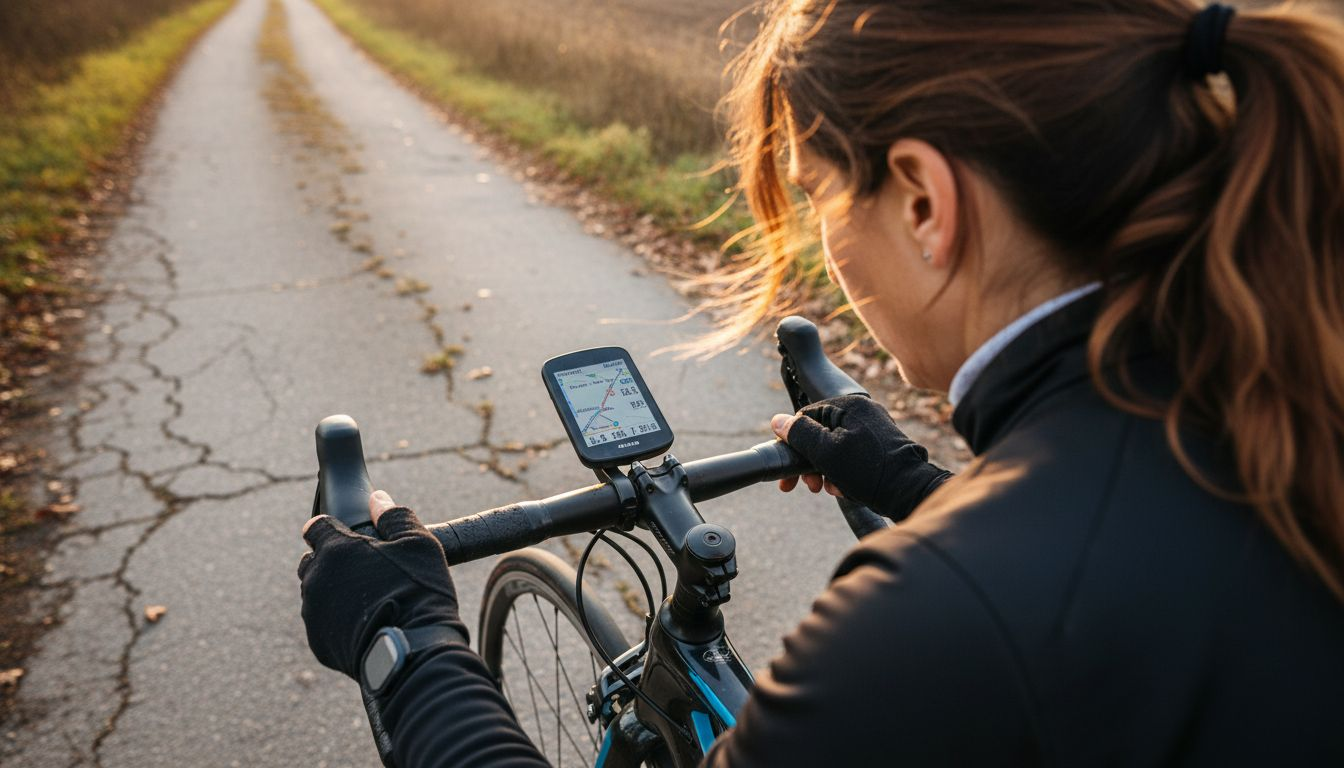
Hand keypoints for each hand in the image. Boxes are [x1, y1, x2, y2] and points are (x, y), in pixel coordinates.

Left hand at [298, 491, 466, 681]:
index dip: (331, 528)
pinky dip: (338, 620)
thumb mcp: (419, 545)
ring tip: (368, 599)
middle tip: (363, 569)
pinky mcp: (318, 642)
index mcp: (337, 549)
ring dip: (334, 591)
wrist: (413, 653)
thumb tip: (378, 499)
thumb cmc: (418, 594)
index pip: (316, 527)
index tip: (346, 534)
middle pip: (312, 561)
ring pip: (315, 593)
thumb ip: (395, 516)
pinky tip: (366, 623)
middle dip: (330, 560)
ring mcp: (314, 613)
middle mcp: (316, 579)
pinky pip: (323, 623)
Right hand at [771, 394, 952, 521]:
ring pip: (835, 447)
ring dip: (825, 470)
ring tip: (828, 488)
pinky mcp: (881, 447)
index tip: (788, 467)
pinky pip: (852, 455)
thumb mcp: (826, 452)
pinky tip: (844, 489)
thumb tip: (778, 421)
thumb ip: (800, 434)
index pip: (807, 416)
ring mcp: (874, 429)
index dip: (794, 442)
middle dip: (810, 461)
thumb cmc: (869, 471)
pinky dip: (843, 472)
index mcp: (849, 406)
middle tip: (807, 485)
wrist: (910, 492)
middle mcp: (863, 412)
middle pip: (822, 433)